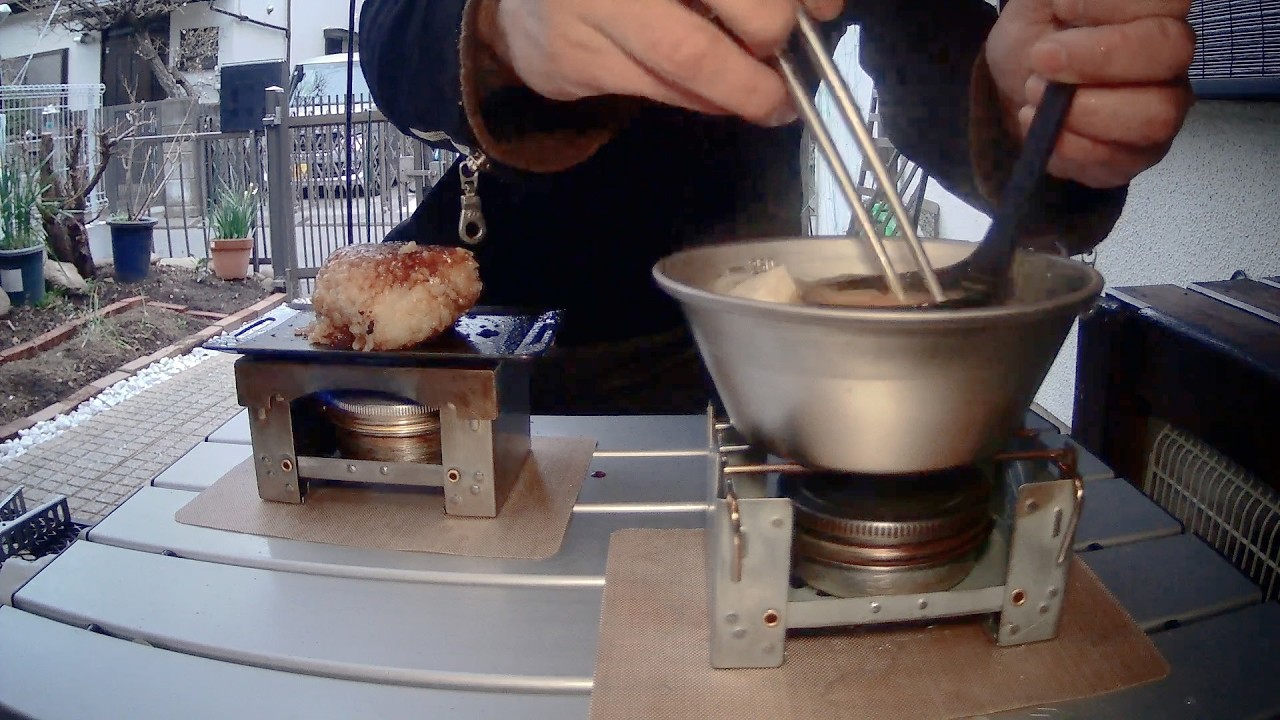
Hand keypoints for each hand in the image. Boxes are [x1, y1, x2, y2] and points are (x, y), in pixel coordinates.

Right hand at [483, 0, 842, 125]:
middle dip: (769, 33)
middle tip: (782, 51)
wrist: (525, 4)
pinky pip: (661, 90)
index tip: (823, 11)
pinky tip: (718, 96)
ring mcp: (588, 7)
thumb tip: (822, 9)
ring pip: (690, 59)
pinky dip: (704, 100)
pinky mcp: (573, 57)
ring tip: (770, 98)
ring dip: (745, 88)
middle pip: (730, 5)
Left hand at [985, 0, 1195, 188]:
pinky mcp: (1137, 156)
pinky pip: (1118, 161)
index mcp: (1155, 10)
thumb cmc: (1038, 33)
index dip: (1114, 5)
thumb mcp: (1040, 1)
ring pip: (1154, 116)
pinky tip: (1041, 127)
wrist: (1015, 87)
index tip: (1063, 9)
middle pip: (1171, 53)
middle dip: (1097, 59)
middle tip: (1042, 59)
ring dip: (1081, 111)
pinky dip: (1066, 147)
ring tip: (1035, 96)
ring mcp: (1162, 109)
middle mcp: (1171, 58)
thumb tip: (1075, 2)